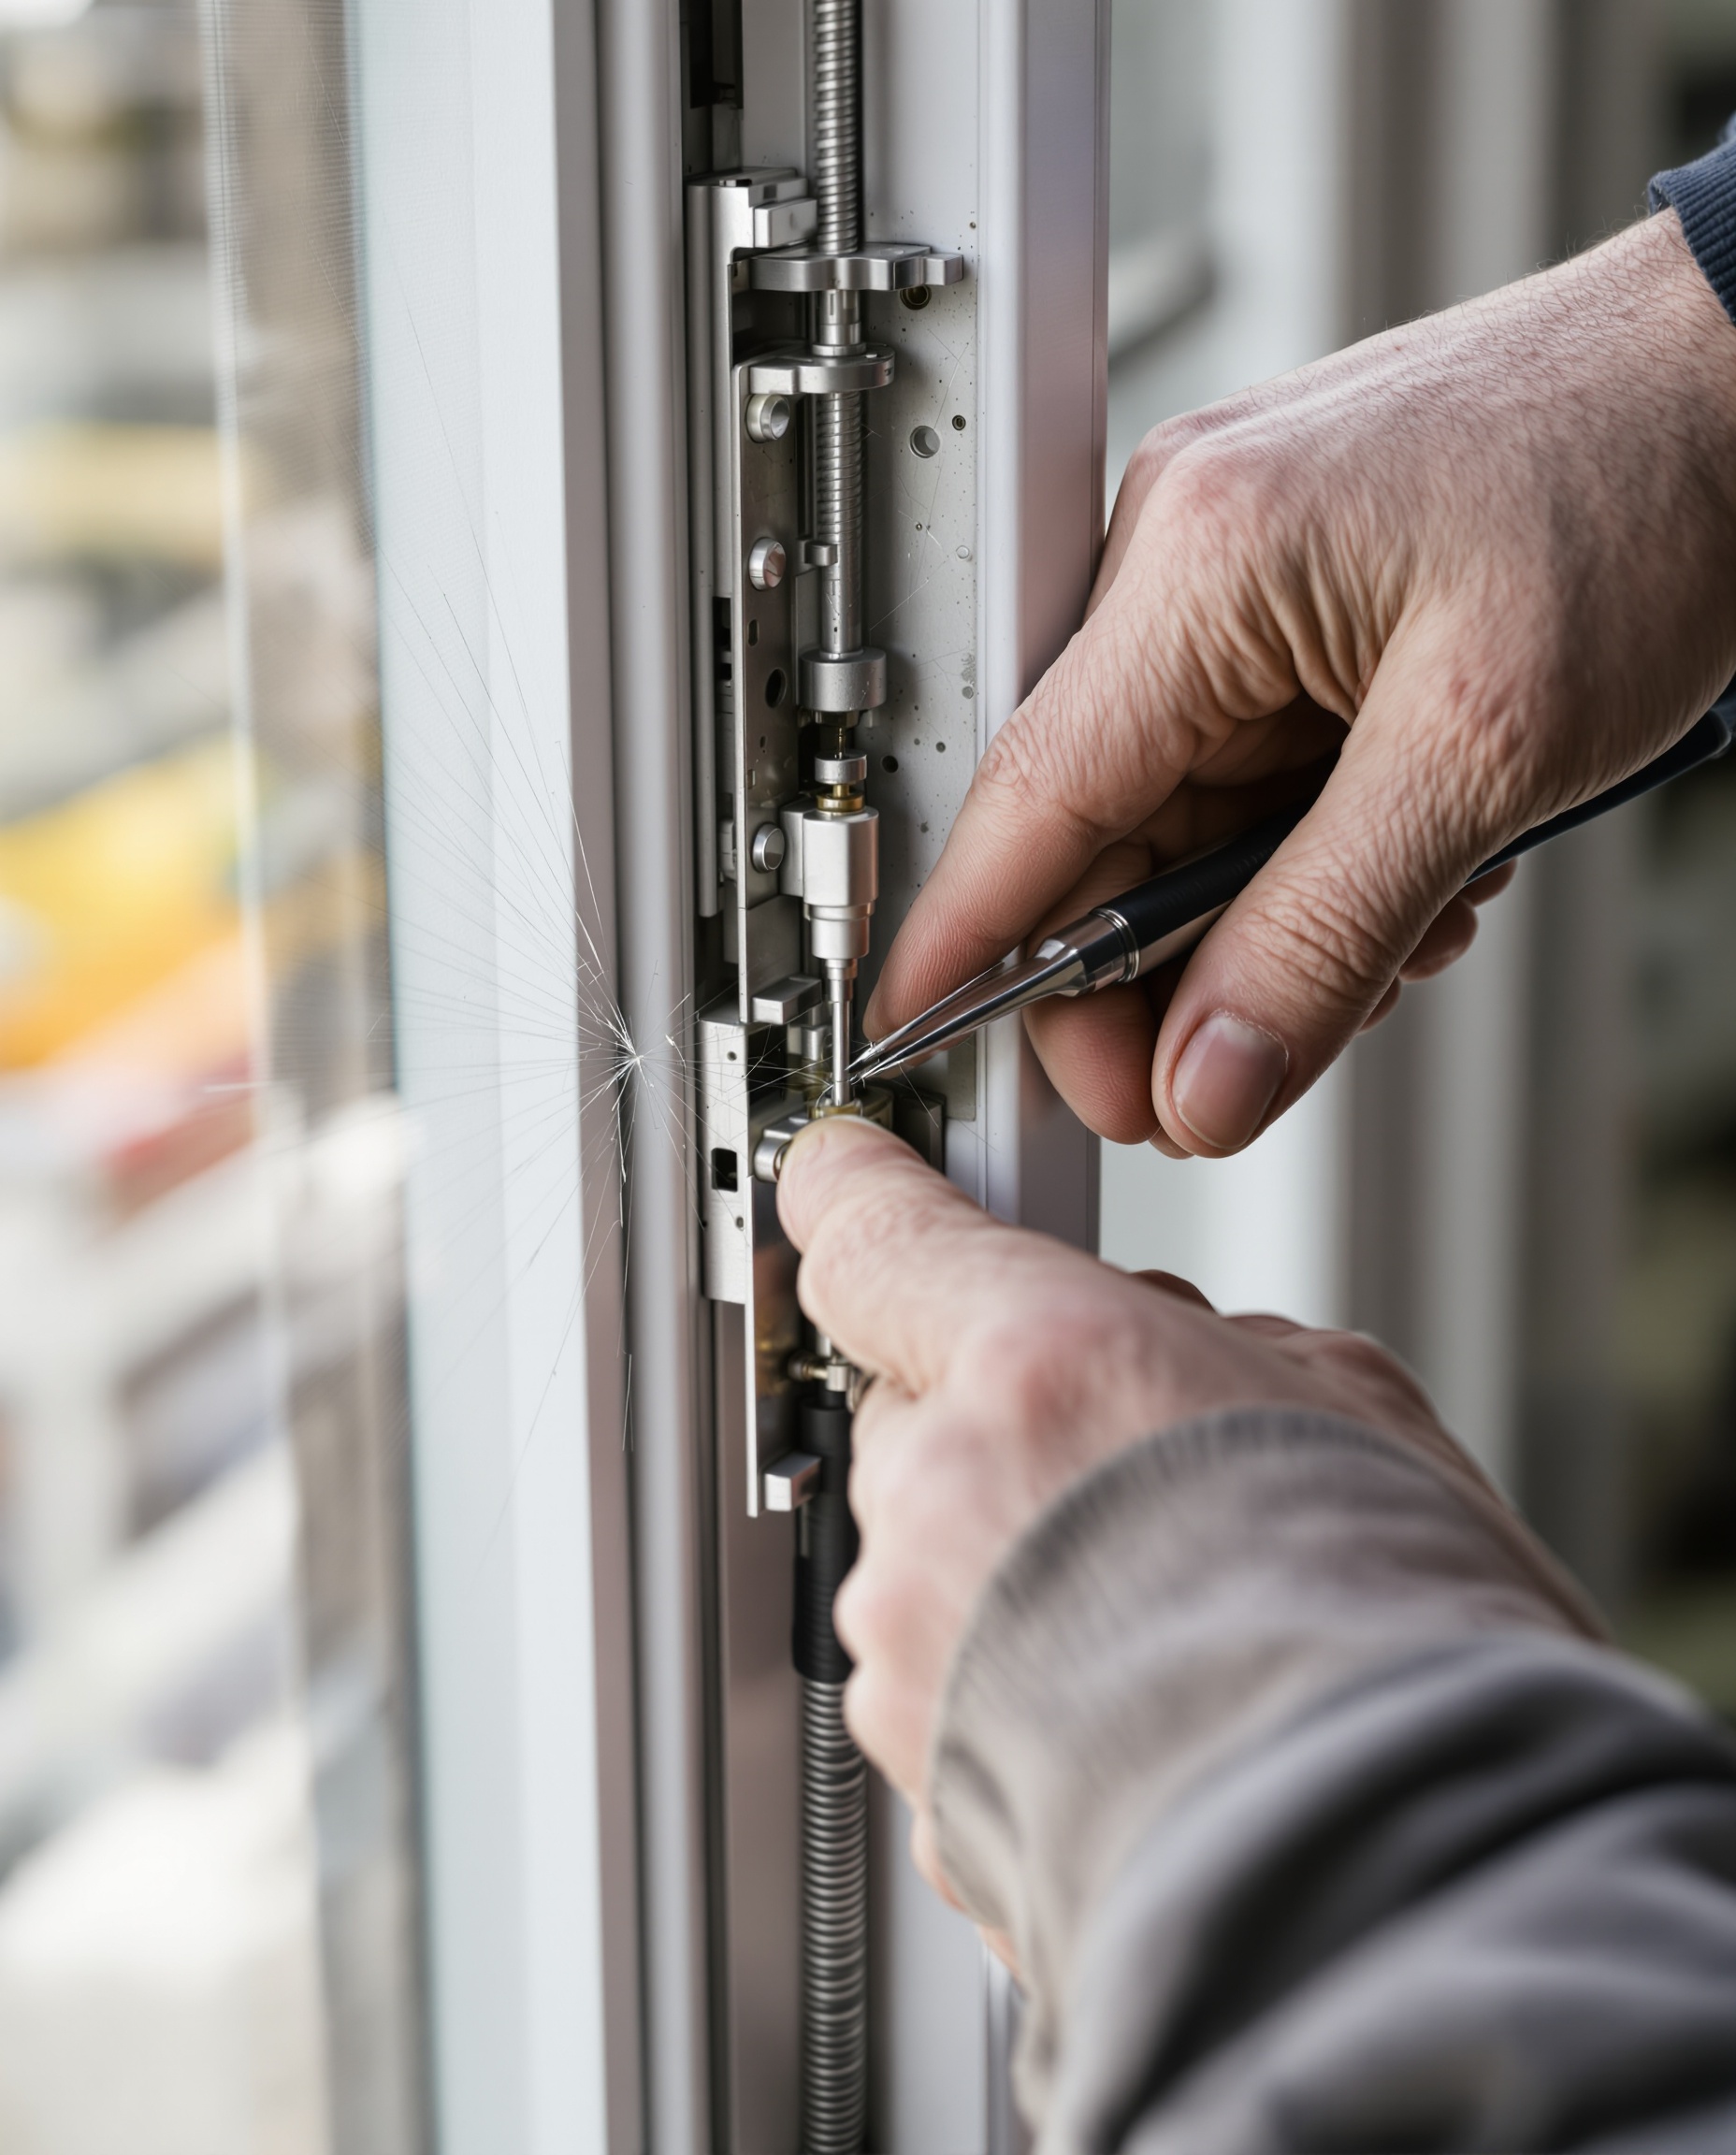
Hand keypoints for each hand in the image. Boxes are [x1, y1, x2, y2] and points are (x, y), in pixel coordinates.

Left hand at [777, 1116, 1485, 1905]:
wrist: (1392, 1883)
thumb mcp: (1351, 1403)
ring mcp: (917, 1647)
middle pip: (911, 1404)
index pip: (878, 1235)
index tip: (844, 1172)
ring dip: (1007, 1558)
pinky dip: (1010, 1679)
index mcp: (1042, 1368)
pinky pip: (943, 1677)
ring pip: (927, 1548)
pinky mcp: (919, 1776)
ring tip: (1161, 1619)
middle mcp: (948, 1495)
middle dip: (994, 1419)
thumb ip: (1210, 1344)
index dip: (858, 1191)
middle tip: (1125, 1466)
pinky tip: (1130, 1707)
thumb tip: (1162, 1342)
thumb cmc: (1405, 1649)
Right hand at [866, 210, 1735, 1154]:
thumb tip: (1205, 1076)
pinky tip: (1406, 872)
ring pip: (1179, 825)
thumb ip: (1325, 937)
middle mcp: (1184, 559)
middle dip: (1158, 973)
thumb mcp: (1483, 755)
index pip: (1031, 796)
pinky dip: (1308, 859)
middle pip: (1097, 831)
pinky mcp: (1288, 605)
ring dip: (1263, 919)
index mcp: (1198, 561)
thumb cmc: (1641, 479)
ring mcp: (1231, 580)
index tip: (924, 1038)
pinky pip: (1246, 781)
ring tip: (1396, 938)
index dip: (971, 942)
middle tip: (1218, 1078)